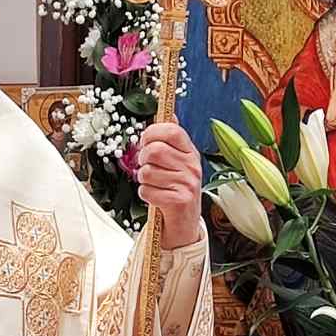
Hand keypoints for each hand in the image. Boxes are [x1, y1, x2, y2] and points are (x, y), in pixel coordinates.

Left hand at [137, 121, 203, 248]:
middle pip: (155, 150)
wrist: (184, 221)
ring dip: (143, 180)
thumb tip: (170, 114)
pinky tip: (155, 196)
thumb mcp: (177, 160)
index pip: (171, 131)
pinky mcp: (179, 201)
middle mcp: (192, 166)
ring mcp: (187, 184)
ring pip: (147, 172)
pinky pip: (147, 191)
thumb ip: (172, 139)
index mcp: (190, 151)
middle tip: (147, 166)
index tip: (146, 142)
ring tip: (153, 184)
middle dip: (143, 159)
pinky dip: (145, 194)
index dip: (152, 133)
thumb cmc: (175, 186)